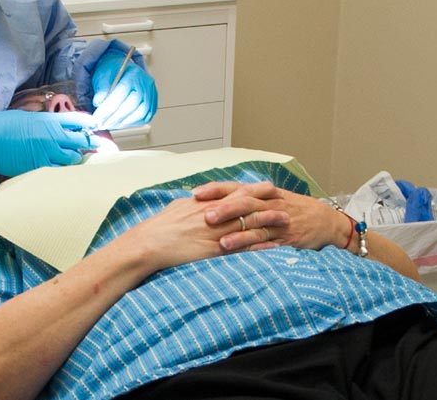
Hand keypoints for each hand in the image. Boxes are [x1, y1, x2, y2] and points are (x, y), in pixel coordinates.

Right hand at [0, 110, 96, 177]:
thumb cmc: (4, 125)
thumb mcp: (28, 117)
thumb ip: (46, 122)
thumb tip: (58, 126)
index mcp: (49, 120)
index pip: (78, 120)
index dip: (89, 122)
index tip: (95, 124)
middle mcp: (52, 136)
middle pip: (80, 141)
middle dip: (89, 142)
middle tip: (94, 143)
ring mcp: (47, 153)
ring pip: (72, 158)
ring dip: (76, 157)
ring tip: (75, 157)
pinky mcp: (39, 167)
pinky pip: (58, 170)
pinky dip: (63, 169)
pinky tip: (62, 169)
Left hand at [90, 48, 157, 128]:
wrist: (122, 69)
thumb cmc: (112, 72)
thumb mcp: (102, 76)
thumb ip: (101, 89)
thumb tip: (99, 103)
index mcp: (133, 74)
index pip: (121, 94)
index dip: (108, 109)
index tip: (97, 118)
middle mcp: (145, 83)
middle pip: (133, 105)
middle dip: (115, 118)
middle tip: (102, 124)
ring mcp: (151, 93)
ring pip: (141, 114)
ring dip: (123, 123)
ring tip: (110, 125)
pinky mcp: (153, 103)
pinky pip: (145, 117)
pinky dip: (132, 123)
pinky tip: (121, 123)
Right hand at [119, 186, 290, 272]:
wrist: (150, 243)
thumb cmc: (160, 226)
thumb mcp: (178, 207)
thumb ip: (193, 203)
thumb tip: (198, 198)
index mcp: (206, 203)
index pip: (235, 192)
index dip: (254, 189)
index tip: (269, 187)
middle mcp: (215, 215)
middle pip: (248, 205)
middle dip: (268, 203)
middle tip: (286, 201)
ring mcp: (217, 232)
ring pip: (249, 225)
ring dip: (269, 223)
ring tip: (286, 221)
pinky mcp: (216, 250)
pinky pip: (243, 248)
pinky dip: (259, 247)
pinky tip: (272, 247)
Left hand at [193, 181, 345, 250]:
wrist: (324, 219)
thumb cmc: (290, 208)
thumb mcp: (269, 197)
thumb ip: (243, 198)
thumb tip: (211, 199)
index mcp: (261, 193)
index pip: (235, 187)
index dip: (215, 190)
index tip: (196, 193)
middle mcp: (269, 204)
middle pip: (245, 204)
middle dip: (225, 209)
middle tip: (206, 216)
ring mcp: (279, 222)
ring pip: (257, 226)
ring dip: (239, 235)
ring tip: (221, 243)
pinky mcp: (287, 239)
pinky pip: (271, 244)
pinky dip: (257, 249)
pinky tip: (245, 255)